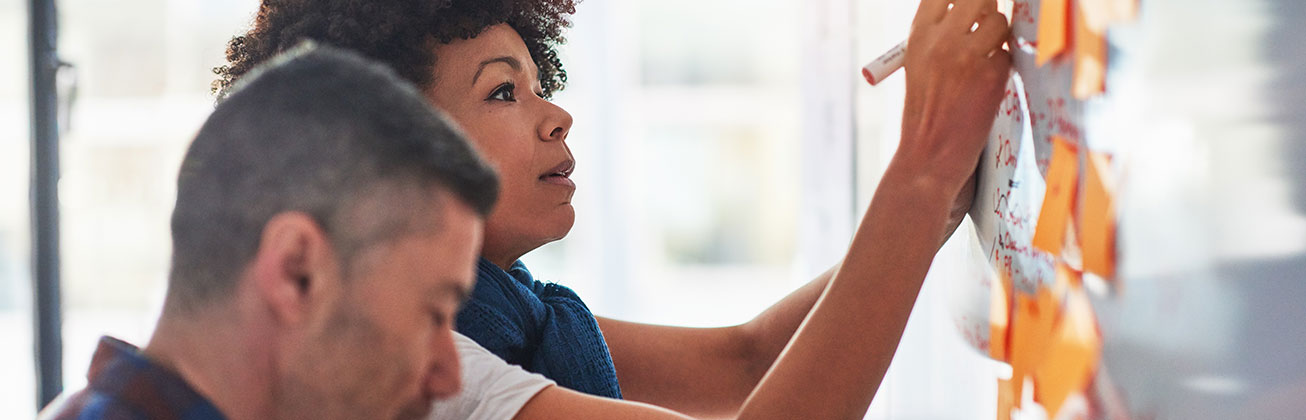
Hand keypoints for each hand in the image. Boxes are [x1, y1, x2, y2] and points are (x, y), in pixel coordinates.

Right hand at [896, 0, 1010, 197]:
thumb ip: (940, 34)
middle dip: (987, 9)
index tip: (974, 8)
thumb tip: (977, 9)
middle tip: (986, 27)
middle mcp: (941, 40)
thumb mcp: (919, 65)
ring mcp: (967, 56)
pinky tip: (987, 86)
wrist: (928, 156)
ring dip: (999, 39)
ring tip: (985, 61)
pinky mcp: (991, 75)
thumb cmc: (925, 113)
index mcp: (918, 35)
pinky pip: (1008, 54)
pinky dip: (1003, 67)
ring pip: (999, 23)